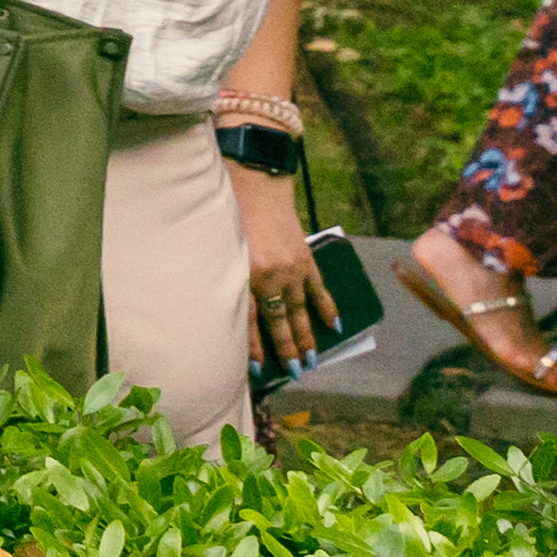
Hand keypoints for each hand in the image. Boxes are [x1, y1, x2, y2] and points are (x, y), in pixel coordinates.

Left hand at [233, 163, 327, 370]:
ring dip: (306, 336)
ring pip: (300, 310)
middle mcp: (270, 275)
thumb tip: (231, 308)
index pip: (249, 319)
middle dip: (287, 348)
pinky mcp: (306, 258)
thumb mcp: (221, 249)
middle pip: (279, 320)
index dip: (254, 346)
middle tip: (294, 371)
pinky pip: (319, 289)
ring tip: (311, 361)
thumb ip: (228, 277)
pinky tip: (334, 326)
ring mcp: (292, 268)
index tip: (258, 369)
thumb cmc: (228, 215)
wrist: (255, 184)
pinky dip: (327, 307)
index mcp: (245, 274)